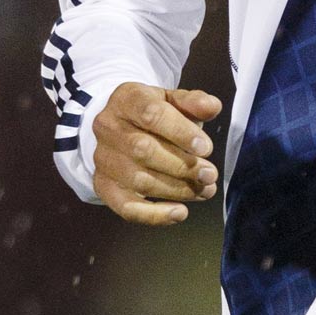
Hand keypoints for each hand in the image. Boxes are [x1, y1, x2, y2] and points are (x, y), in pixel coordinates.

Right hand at [90, 82, 221, 224]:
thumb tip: (212, 106)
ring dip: (177, 189)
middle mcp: (108, 128)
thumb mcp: (172, 100)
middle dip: (182, 166)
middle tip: (209, 174)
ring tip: (204, 190)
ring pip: (139, 180)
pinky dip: (155, 215)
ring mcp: (103, 159)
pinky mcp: (103, 185)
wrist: (118, 128)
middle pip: (143, 150)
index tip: (206, 147)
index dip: (180, 132)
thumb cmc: (151, 114)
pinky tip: (180, 213)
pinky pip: (126, 206)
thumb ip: (193, 102)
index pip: (150, 113)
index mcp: (127, 99)